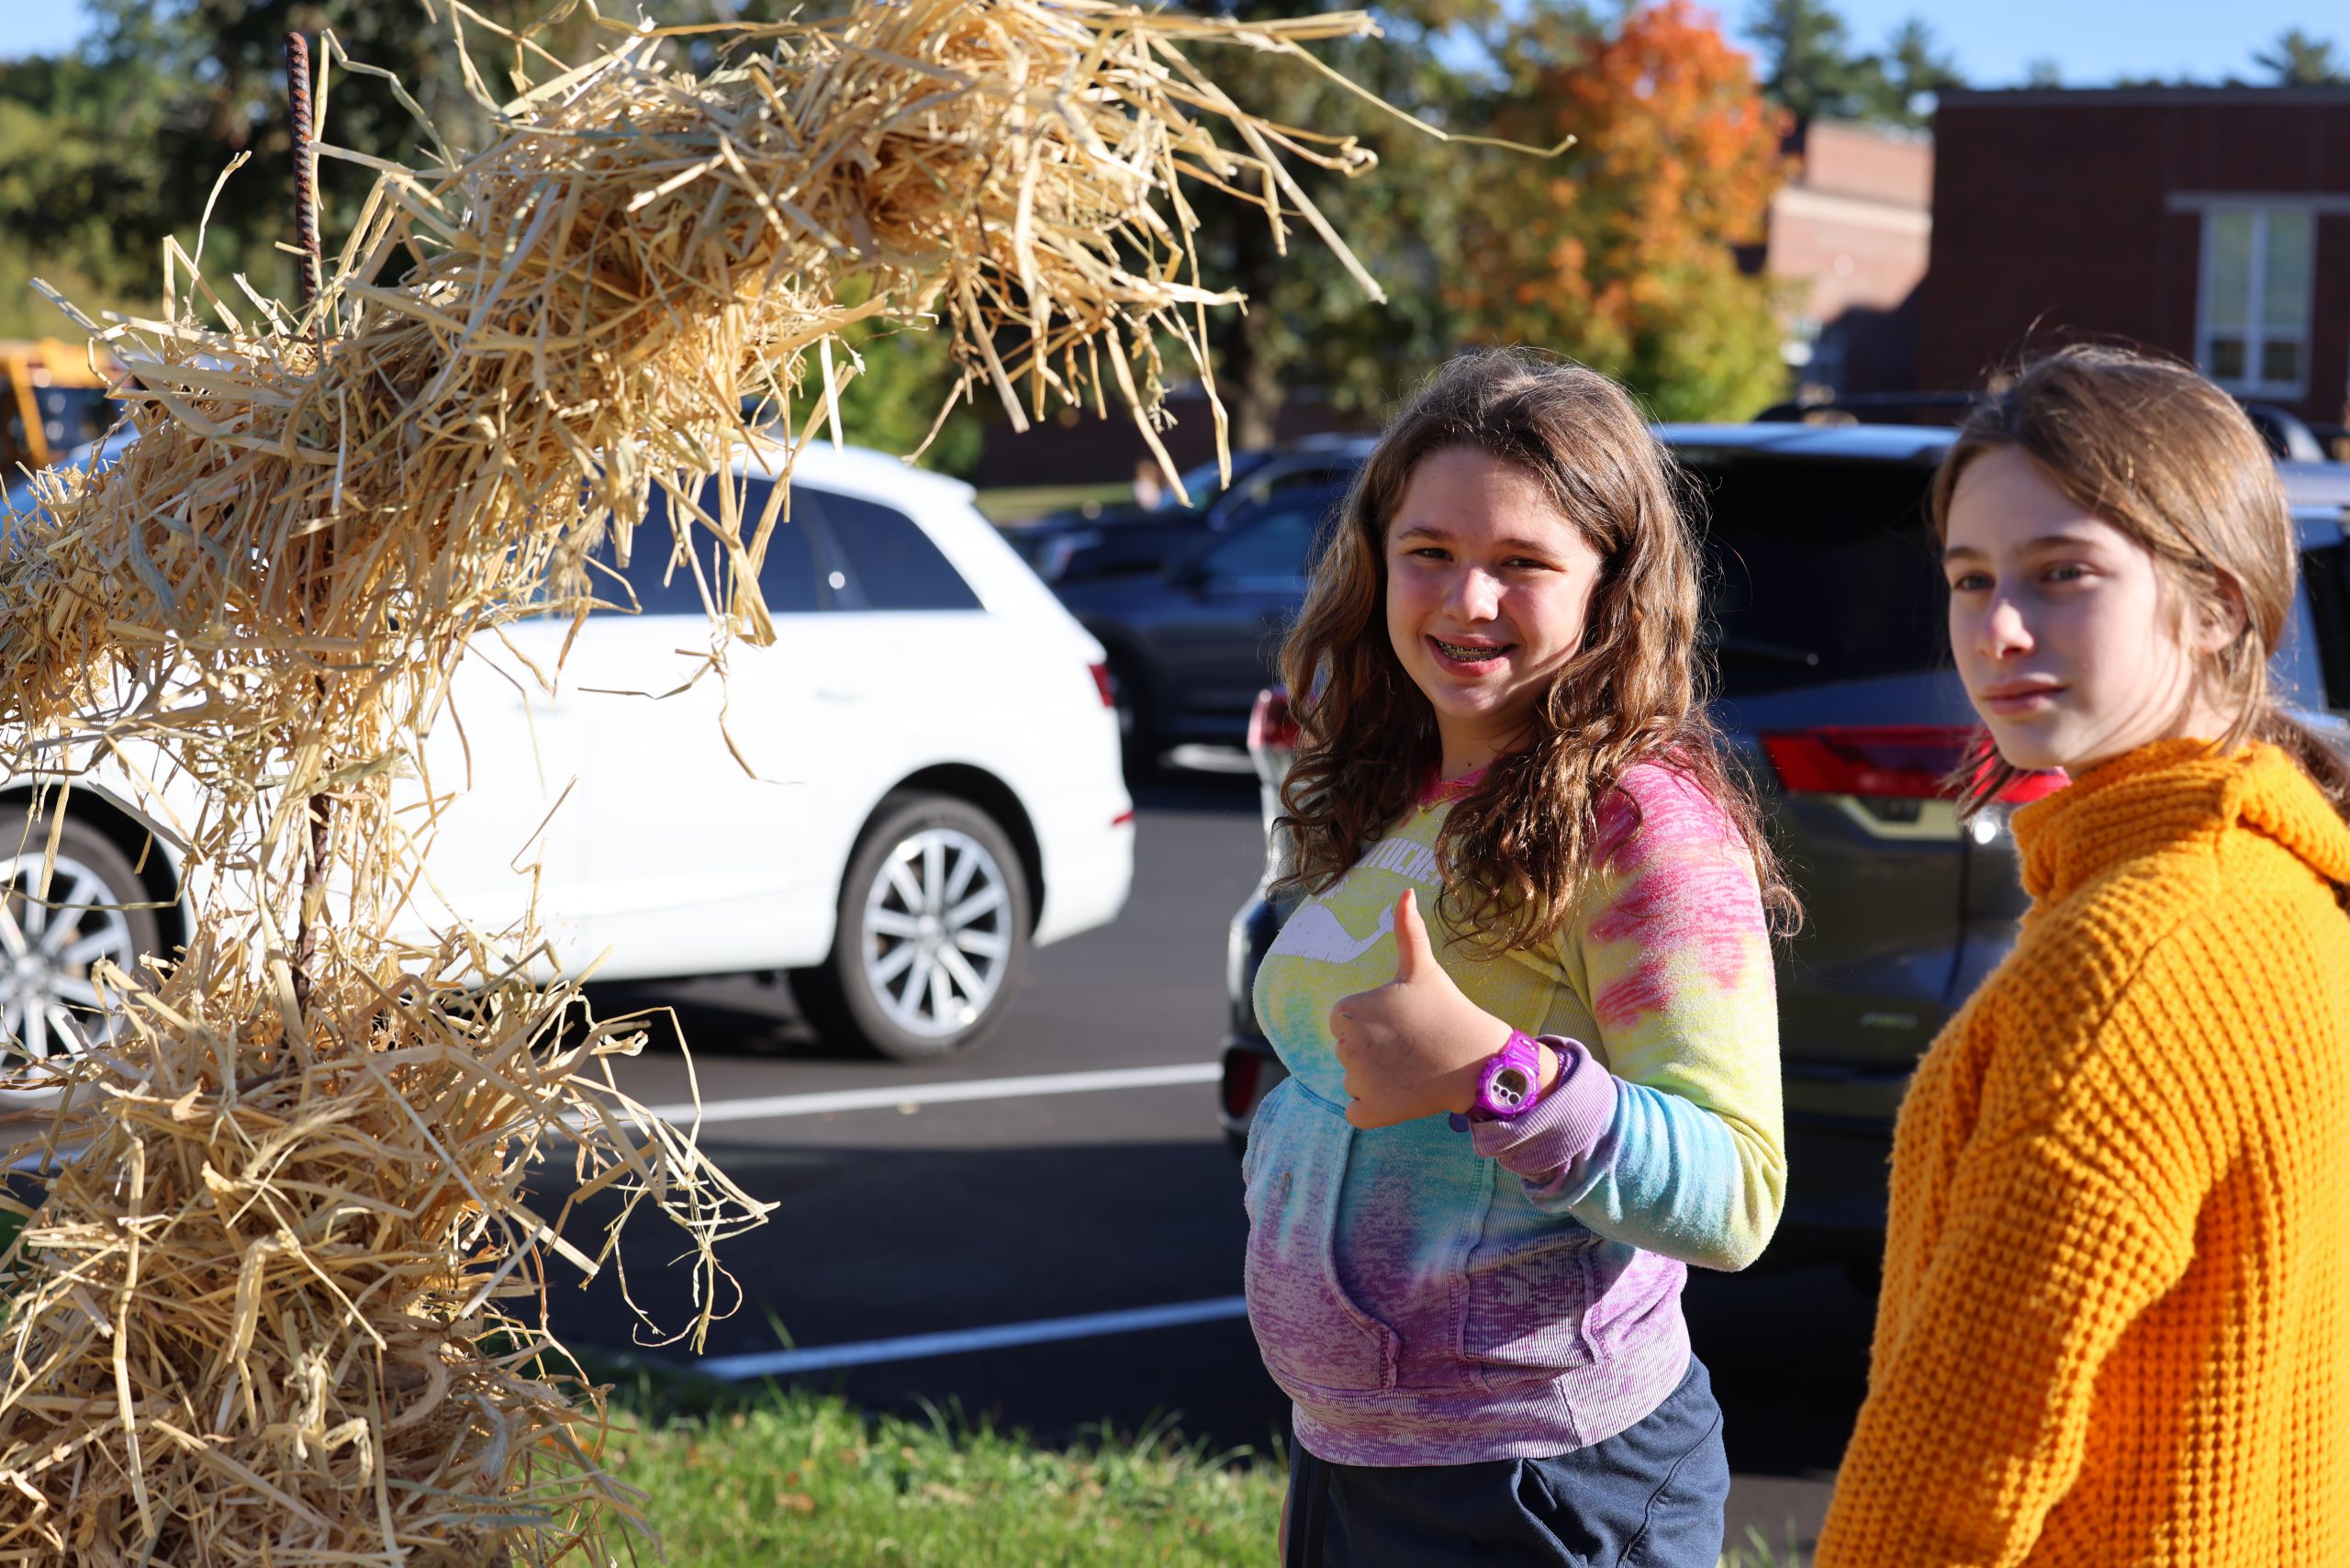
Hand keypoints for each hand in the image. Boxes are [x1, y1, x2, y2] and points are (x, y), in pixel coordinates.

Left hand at [1328, 889, 1513, 1129]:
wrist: (1477, 1060)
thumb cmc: (1447, 1009)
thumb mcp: (1422, 968)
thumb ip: (1406, 930)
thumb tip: (1405, 890)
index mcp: (1347, 1010)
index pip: (1345, 1021)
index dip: (1373, 1023)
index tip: (1401, 1023)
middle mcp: (1345, 1046)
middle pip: (1348, 1051)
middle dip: (1374, 1051)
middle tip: (1409, 1045)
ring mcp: (1357, 1081)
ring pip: (1355, 1080)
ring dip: (1378, 1079)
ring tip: (1411, 1067)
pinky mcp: (1370, 1111)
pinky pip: (1356, 1111)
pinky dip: (1375, 1108)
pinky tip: (1402, 1093)